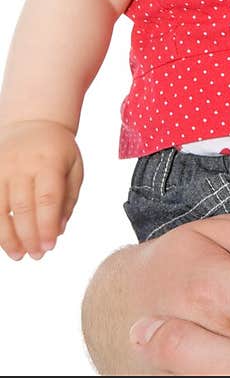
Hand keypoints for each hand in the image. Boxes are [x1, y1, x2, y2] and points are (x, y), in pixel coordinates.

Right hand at [0, 119, 82, 258]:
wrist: (32, 122)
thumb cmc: (56, 149)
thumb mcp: (74, 166)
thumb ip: (69, 199)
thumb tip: (59, 229)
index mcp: (49, 160)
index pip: (48, 198)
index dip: (47, 226)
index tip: (50, 246)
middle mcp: (22, 164)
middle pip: (23, 207)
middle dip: (29, 236)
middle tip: (37, 255)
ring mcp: (1, 167)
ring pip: (0, 209)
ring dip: (8, 237)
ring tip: (18, 254)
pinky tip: (2, 240)